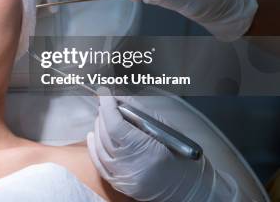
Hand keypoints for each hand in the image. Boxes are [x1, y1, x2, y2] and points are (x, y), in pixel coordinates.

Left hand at [87, 92, 238, 200]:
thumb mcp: (166, 130)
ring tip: (105, 116)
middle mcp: (130, 166)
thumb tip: (119, 97)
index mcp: (146, 151)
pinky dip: (94, 145)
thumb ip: (140, 113)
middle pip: (105, 133)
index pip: (115, 125)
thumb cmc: (182, 157)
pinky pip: (98, 161)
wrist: (188, 188)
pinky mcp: (117, 183)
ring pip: (99, 145)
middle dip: (104, 114)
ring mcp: (122, 177)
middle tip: (108, 102)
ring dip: (99, 127)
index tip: (105, 93)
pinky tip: (94, 133)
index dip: (107, 106)